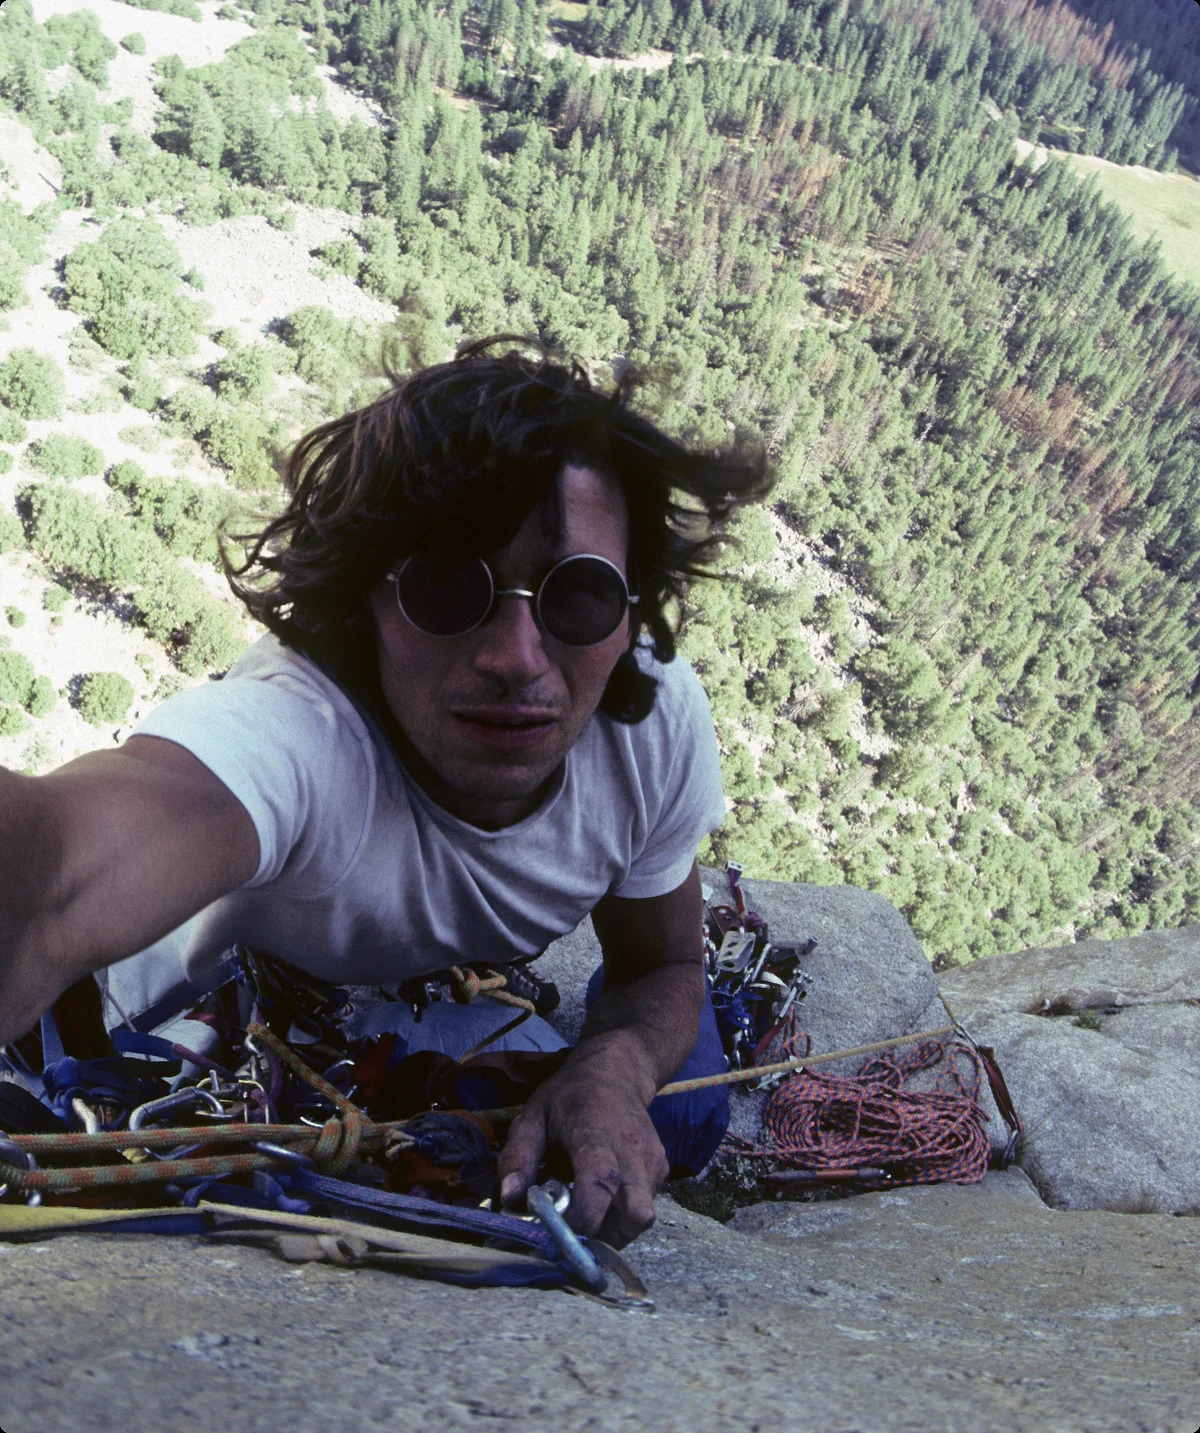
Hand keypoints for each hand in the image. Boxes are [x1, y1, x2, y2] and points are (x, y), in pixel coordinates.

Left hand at [496, 1040, 669, 1248]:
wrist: (617, 1071)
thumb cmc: (568, 1096)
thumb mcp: (533, 1117)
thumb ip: (518, 1158)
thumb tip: (509, 1201)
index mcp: (596, 1135)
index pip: (600, 1186)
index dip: (581, 1220)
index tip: (555, 1230)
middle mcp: (632, 1150)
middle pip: (634, 1214)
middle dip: (603, 1237)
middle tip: (574, 1233)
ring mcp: (652, 1160)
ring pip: (642, 1218)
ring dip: (614, 1232)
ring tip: (587, 1219)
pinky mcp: (661, 1168)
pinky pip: (646, 1207)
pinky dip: (624, 1217)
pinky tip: (603, 1203)